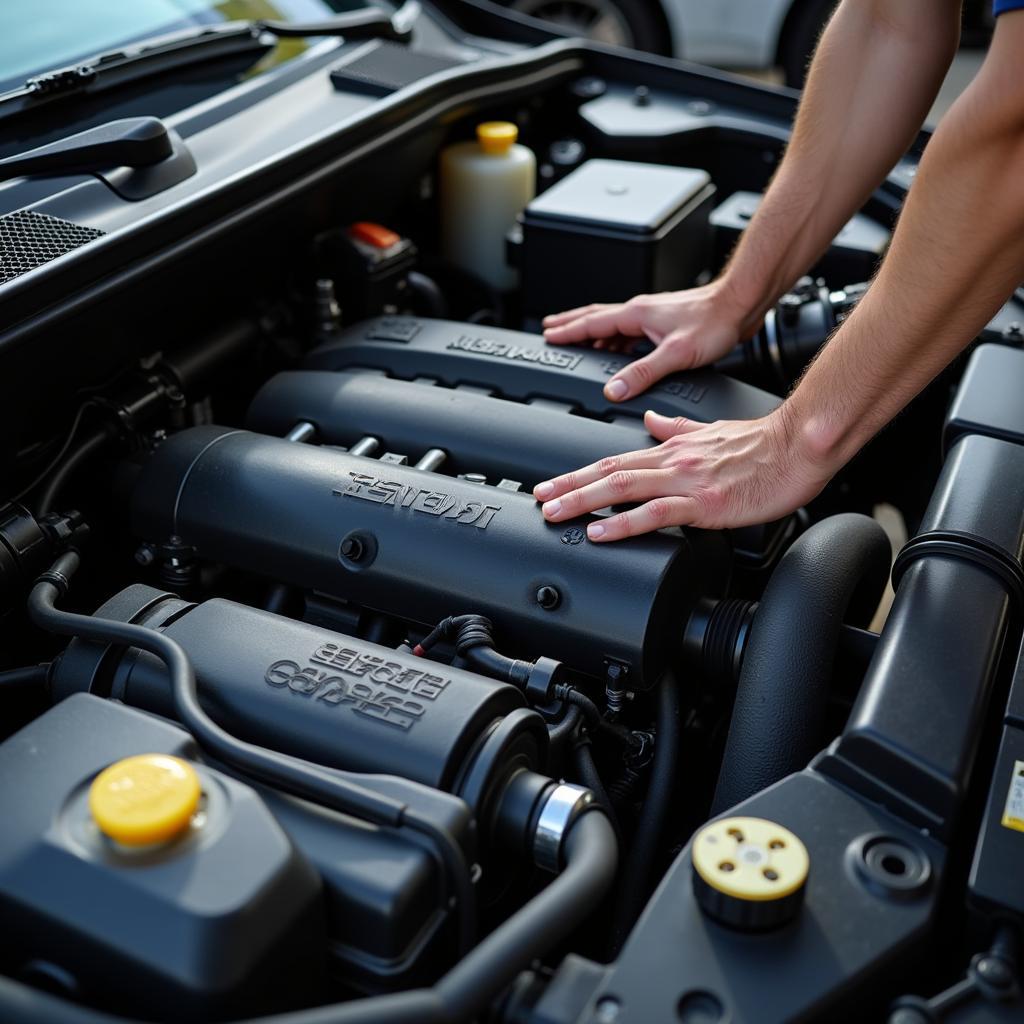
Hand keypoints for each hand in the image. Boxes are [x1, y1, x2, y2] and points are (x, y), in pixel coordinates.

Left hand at [533, 409, 833, 538]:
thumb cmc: (762, 442)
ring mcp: (686, 482)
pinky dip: (624, 523)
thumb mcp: (711, 429)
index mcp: (673, 448)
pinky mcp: (704, 502)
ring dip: (584, 502)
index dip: (579, 473)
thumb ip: (677, 428)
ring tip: (556, 514)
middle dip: (569, 487)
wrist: (799, 447)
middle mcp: (672, 462)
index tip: (553, 483)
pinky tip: (601, 532)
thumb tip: (651, 422)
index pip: (615, 460)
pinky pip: (656, 513)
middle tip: (539, 499)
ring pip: (623, 489)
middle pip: (609, 473)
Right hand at [541, 281, 755, 402]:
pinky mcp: (666, 323)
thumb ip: (641, 373)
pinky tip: (619, 349)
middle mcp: (642, 312)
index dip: (568, 330)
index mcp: (636, 315)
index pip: (591, 322)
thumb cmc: (714, 322)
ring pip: (613, 323)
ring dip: (593, 330)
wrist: (740, 305)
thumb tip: (612, 390)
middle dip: (572, 323)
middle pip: (597, 316)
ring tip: (578, 338)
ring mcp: (653, 317)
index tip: (548, 334)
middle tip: (551, 328)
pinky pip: (630, 330)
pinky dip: (616, 339)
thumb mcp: (674, 354)